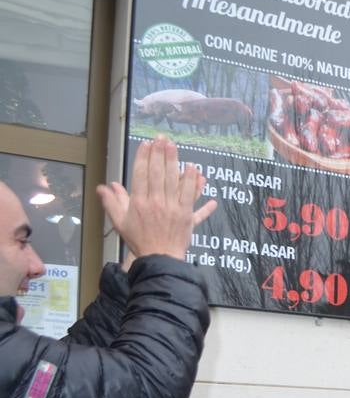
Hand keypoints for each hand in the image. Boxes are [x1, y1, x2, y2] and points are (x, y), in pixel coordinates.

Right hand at [97, 136, 215, 263]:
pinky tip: (196, 172)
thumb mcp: (120, 223)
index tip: (146, 144)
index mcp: (139, 203)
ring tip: (176, 147)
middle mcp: (157, 203)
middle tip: (162, 138)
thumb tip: (103, 186)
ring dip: (176, 163)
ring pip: (176, 182)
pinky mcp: (187, 216)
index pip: (141, 175)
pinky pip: (192, 197)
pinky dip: (194, 184)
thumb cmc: (139, 241)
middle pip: (159, 174)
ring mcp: (174, 209)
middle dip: (160, 154)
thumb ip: (112, 203)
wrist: (160, 259)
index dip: (144, 158)